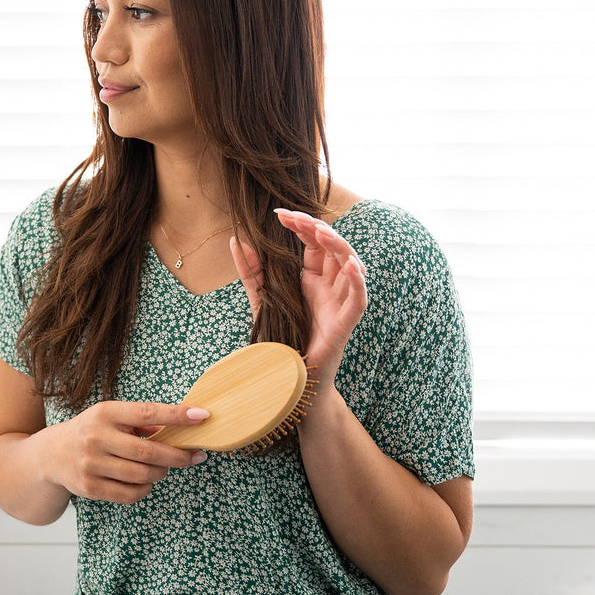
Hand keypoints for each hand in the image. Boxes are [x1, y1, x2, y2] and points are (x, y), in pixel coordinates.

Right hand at [36, 401, 209, 503]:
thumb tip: (176, 427)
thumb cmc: (90, 431)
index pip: (148, 412)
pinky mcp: (90, 487)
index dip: (177, 415)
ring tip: (164, 468)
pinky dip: (145, 489)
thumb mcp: (109, 416)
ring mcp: (91, 464)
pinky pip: (131, 494)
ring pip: (143, 476)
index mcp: (105, 413)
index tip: (202, 416)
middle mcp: (96, 437)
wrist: (50, 455)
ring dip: (162, 473)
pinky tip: (146, 482)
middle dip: (178, 456)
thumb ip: (140, 421)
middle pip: (149, 452)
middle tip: (194, 456)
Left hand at [230, 209, 366, 380]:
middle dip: (317, 229)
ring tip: (322, 232)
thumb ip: (251, 273)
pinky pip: (358, 301)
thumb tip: (236, 240)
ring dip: (340, 247)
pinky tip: (351, 266)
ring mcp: (338, 304)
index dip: (301, 226)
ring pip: (351, 268)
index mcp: (311, 280)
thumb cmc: (281, 341)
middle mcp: (328, 288)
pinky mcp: (344, 325)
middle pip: (333, 249)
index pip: (313, 244)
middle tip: (296, 218)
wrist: (289, 380)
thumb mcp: (262, 301)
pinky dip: (358, 283)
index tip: (280, 214)